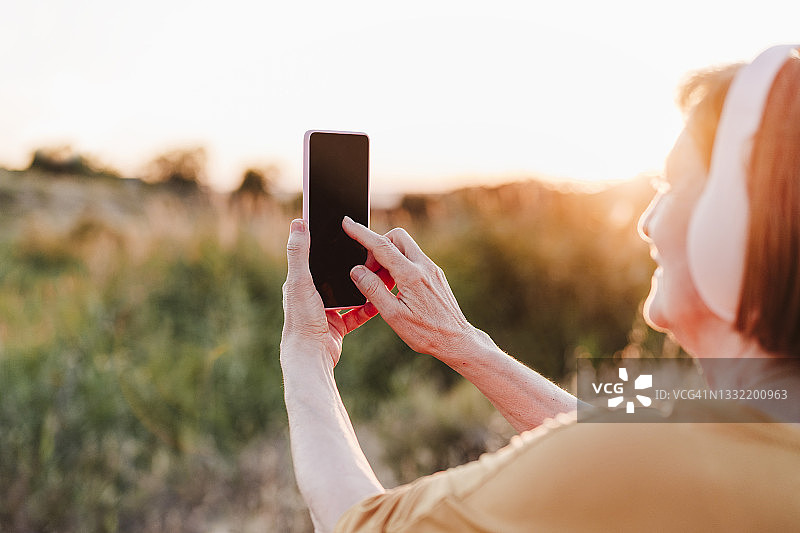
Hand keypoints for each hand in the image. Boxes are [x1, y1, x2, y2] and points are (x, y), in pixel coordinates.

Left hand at [281, 219, 378, 366]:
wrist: (311, 355)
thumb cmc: (302, 318)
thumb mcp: (300, 280)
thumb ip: (299, 252)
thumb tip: (298, 222)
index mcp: (300, 282)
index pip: (315, 256)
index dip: (328, 244)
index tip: (345, 232)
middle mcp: (311, 296)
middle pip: (335, 274)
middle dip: (352, 265)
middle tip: (369, 252)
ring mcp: (325, 311)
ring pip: (349, 293)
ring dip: (363, 285)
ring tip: (379, 273)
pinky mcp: (337, 325)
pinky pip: (357, 314)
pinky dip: (368, 308)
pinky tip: (380, 300)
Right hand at [342, 216, 476, 360]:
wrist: (456, 340)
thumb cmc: (426, 333)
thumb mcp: (393, 315)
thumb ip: (373, 290)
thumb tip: (357, 270)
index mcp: (411, 275)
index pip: (381, 245)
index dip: (360, 232)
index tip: (347, 223)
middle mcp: (424, 266)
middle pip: (396, 237)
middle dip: (378, 245)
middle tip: (369, 269)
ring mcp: (432, 269)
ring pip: (405, 247)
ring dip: (388, 257)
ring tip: (381, 284)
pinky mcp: (435, 275)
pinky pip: (413, 259)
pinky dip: (399, 265)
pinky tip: (395, 287)